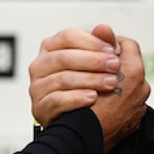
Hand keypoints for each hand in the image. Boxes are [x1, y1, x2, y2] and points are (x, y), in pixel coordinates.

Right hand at [28, 24, 149, 150]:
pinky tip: (92, 98)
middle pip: (65, 57)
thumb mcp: (98, 64)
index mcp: (52, 48)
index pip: (69, 36)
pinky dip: (76, 98)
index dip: (92, 42)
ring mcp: (37, 87)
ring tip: (111, 84)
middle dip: (94, 61)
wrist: (82, 126)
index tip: (112, 50)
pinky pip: (56, 100)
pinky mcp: (40, 108)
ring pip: (62, 78)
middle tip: (116, 67)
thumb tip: (104, 27)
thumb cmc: (90, 88)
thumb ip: (102, 45)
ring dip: (90, 80)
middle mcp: (40, 66)